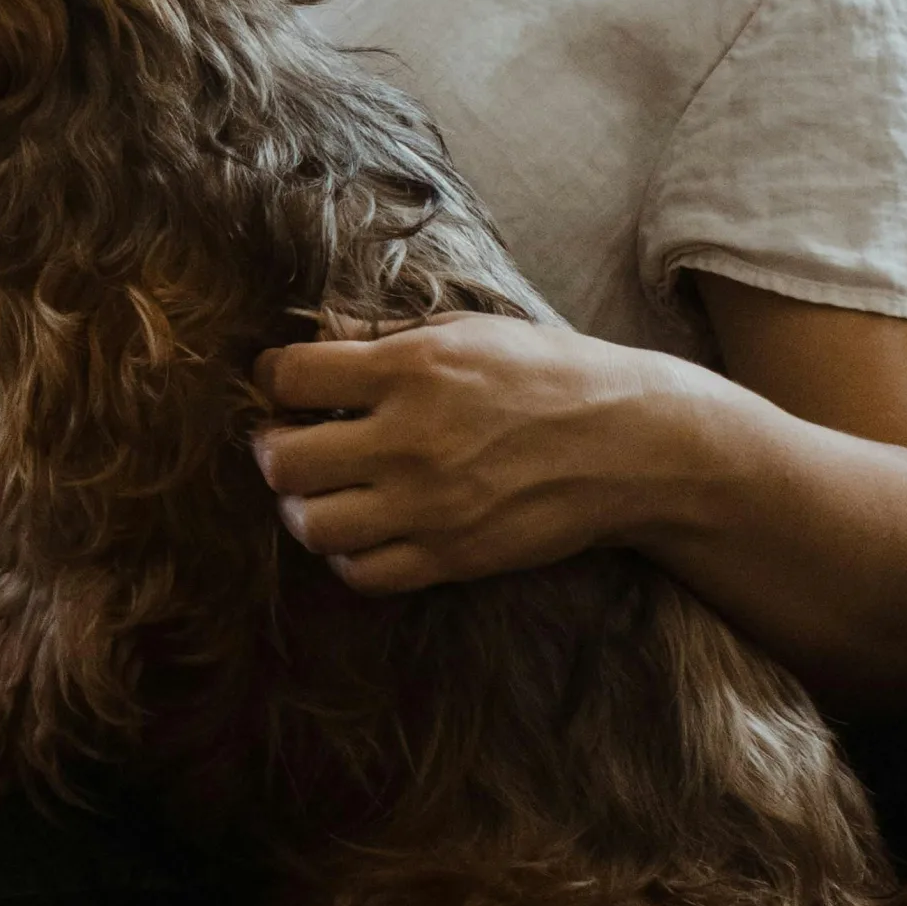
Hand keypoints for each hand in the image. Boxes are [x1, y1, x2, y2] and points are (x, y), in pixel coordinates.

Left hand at [249, 312, 688, 594]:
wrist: (632, 444)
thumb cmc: (550, 375)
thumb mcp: (468, 332)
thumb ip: (385, 336)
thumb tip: (314, 333)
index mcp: (411, 369)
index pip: (290, 378)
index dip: (275, 379)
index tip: (286, 385)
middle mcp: (411, 439)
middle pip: (283, 461)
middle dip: (274, 450)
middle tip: (292, 443)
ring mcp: (430, 506)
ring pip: (312, 525)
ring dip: (304, 508)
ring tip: (324, 491)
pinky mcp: (453, 556)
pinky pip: (363, 573)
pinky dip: (349, 556)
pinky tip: (365, 530)